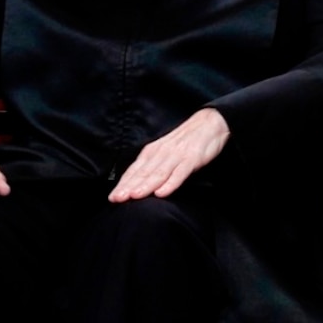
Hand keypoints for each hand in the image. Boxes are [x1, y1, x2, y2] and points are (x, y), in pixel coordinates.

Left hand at [111, 108, 229, 202]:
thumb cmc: (186, 141)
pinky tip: (162, 193)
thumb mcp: (165, 150)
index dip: (123, 184)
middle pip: (143, 173)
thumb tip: (136, 183)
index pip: (134, 170)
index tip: (112, 197)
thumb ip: (152, 165)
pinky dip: (170, 183)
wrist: (210, 123)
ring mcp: (177, 156)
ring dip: (146, 185)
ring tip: (134, 196)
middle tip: (117, 199)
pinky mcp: (192, 159)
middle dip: (129, 187)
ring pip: (158, 173)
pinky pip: (180, 173)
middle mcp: (161, 153)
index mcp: (152, 151)